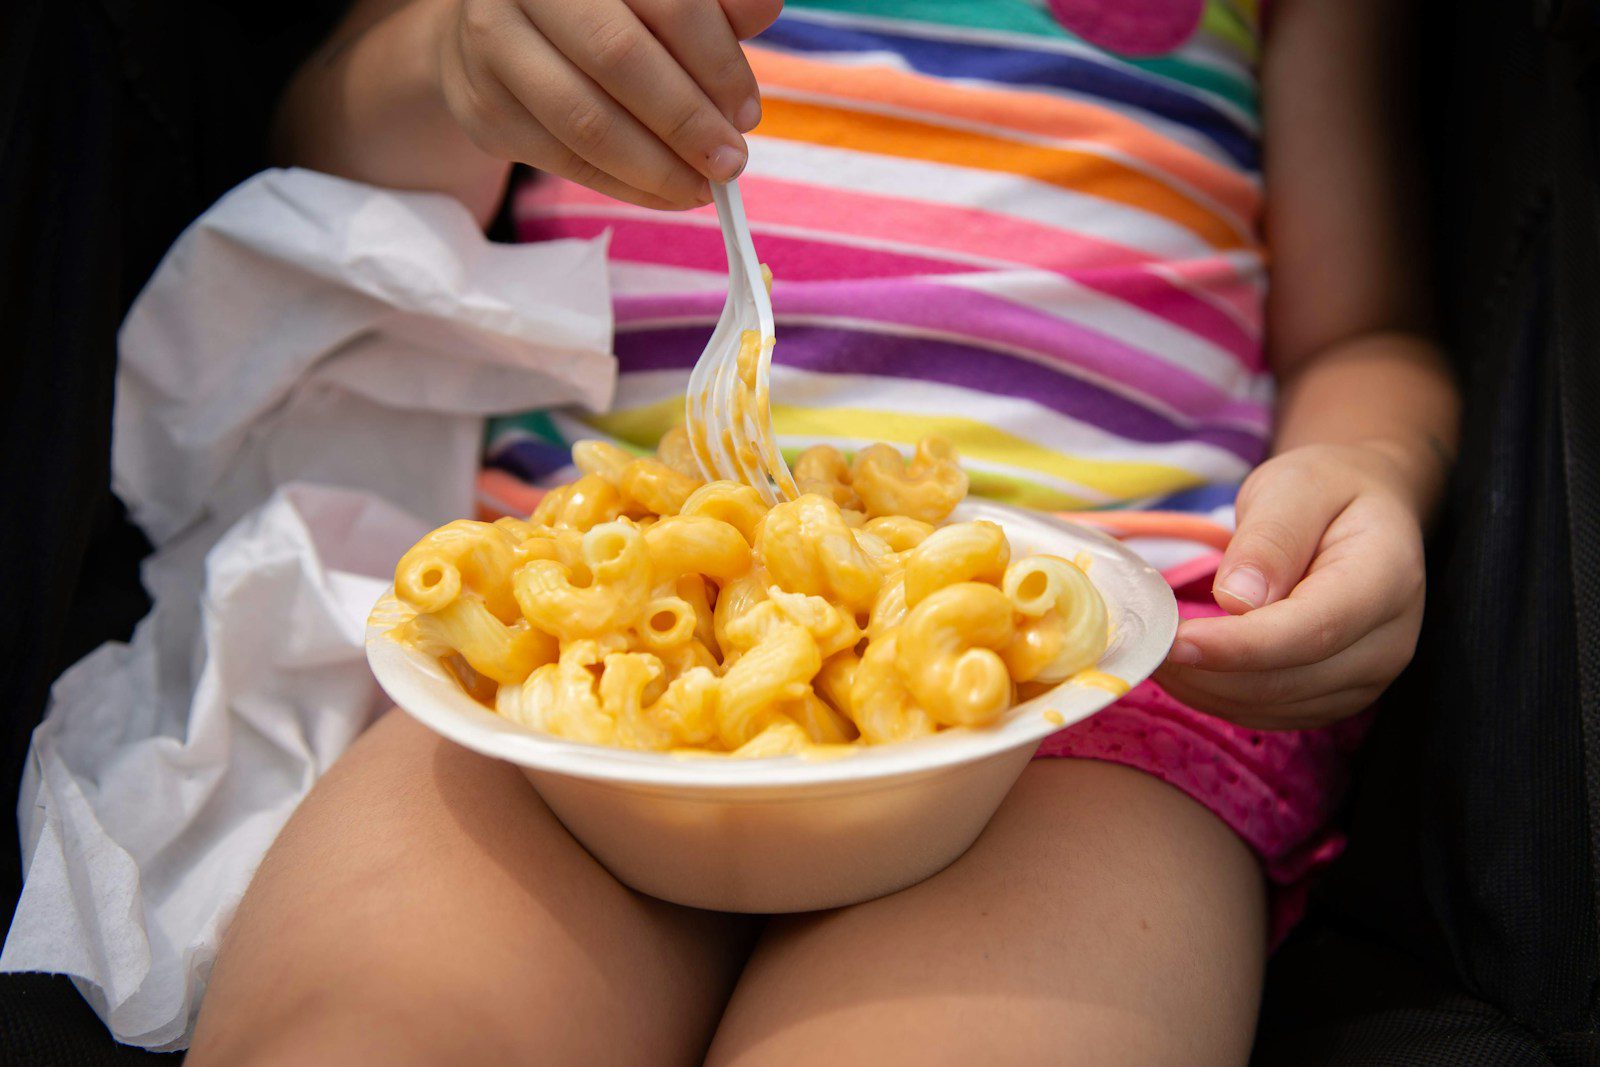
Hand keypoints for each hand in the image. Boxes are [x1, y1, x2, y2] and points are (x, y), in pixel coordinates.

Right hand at [432, 0, 780, 208]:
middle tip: (730, 162)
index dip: (715, 60)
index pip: (667, 2)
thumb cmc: (603, 7)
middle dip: (686, 120)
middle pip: (619, 58)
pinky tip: (664, 192)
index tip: (747, 111)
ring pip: (586, 120)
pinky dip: (625, 185)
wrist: (501, 27)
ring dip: (657, 167)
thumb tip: (765, 8)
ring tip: (701, 187)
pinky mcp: (483, 107)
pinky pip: (564, 159)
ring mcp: (493, 44)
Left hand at [1154, 443, 1427, 729]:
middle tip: (1142, 639)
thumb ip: (1270, 539)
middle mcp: (1388, 642)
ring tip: (1154, 647)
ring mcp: (1366, 678)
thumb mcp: (1294, 487)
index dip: (1238, 645)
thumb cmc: (1325, 490)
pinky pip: (1268, 713)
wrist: (1363, 510)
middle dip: (1206, 669)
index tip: (1175, 641)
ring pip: (1272, 706)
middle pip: (1288, 680)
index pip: (1311, 630)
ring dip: (1203, 688)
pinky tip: (1184, 665)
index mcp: (1386, 579)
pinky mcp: (1335, 697)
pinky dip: (1217, 696)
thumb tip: (1237, 600)